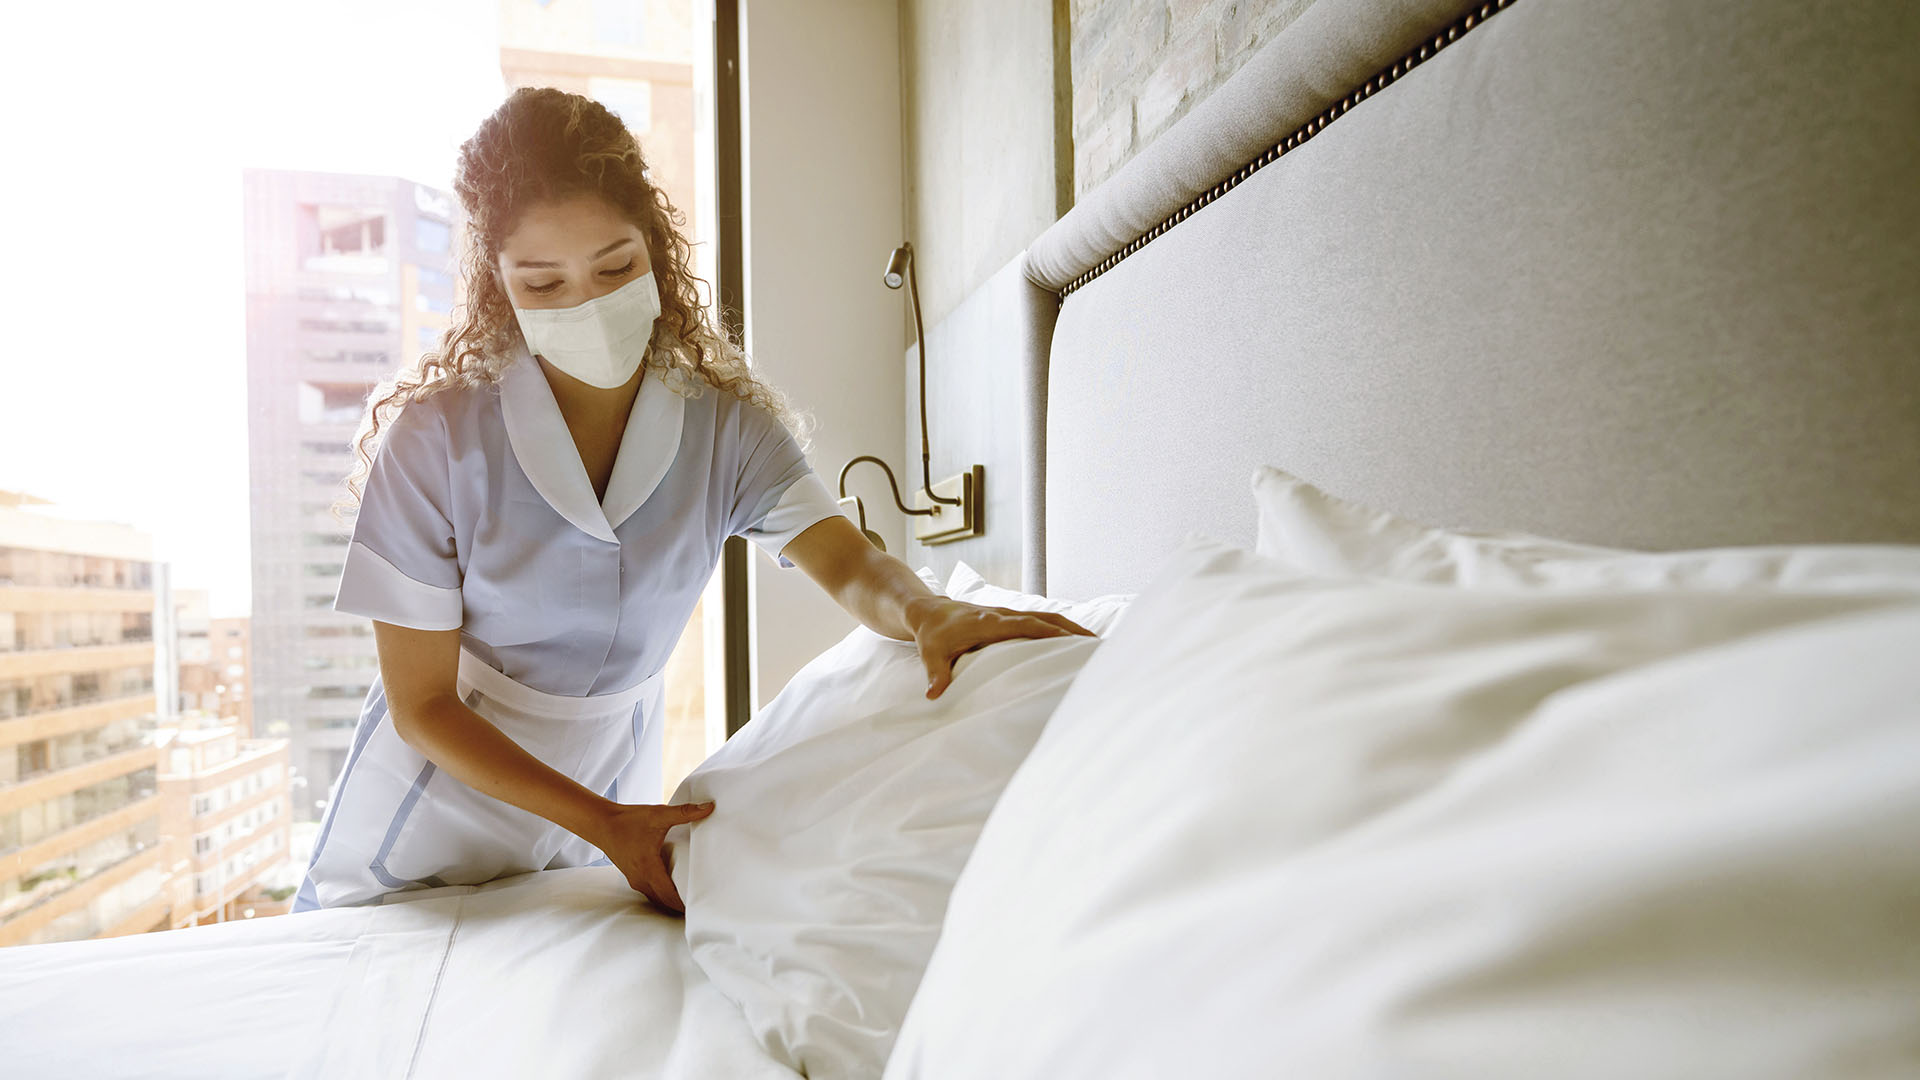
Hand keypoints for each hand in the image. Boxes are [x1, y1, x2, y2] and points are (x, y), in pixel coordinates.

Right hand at [587, 801, 714, 913]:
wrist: (602, 823)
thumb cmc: (628, 821)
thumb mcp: (658, 815)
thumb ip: (684, 812)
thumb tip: (708, 808)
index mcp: (649, 869)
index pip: (670, 895)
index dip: (685, 903)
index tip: (701, 906)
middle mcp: (641, 879)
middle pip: (665, 901)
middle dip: (682, 906)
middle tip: (702, 905)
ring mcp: (635, 880)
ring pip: (657, 898)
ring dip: (672, 902)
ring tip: (691, 901)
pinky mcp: (633, 876)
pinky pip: (650, 892)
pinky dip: (662, 896)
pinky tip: (673, 890)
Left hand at [905, 597, 1096, 698]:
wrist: (929, 612)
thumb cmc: (932, 634)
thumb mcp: (931, 653)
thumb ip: (936, 673)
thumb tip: (934, 694)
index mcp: (990, 622)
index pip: (1027, 625)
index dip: (1050, 632)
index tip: (1073, 642)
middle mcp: (1004, 614)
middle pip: (1046, 618)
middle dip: (1073, 630)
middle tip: (1098, 645)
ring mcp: (1010, 614)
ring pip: (1048, 616)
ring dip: (1071, 628)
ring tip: (1095, 643)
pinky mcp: (1011, 618)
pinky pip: (1041, 619)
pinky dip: (1060, 627)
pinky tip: (1074, 640)